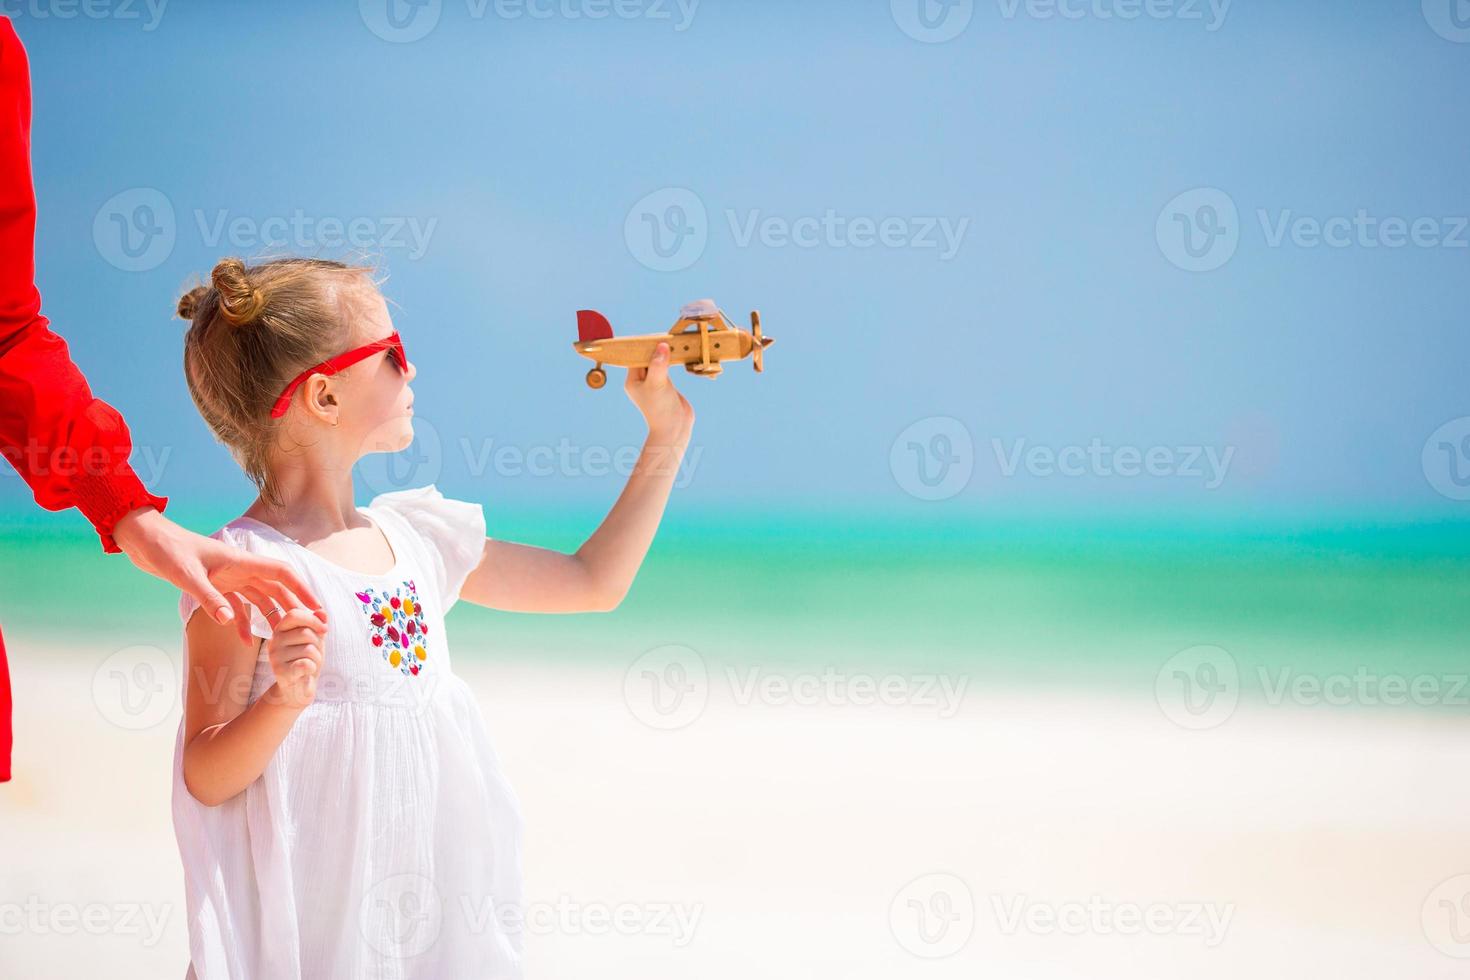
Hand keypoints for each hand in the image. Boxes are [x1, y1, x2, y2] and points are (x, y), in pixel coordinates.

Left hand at [112, 506, 325, 644]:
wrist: (145, 541)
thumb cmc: (167, 550)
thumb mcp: (186, 576)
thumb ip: (209, 598)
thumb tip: (230, 621)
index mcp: (241, 561)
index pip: (282, 574)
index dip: (302, 590)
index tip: (317, 609)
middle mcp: (240, 569)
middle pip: (277, 589)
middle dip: (296, 607)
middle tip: (314, 627)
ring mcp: (229, 578)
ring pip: (261, 599)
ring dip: (273, 617)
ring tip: (285, 639)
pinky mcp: (216, 586)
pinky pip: (238, 606)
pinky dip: (243, 622)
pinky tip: (246, 641)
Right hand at [262, 608, 324, 710]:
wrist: (299, 689)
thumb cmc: (307, 661)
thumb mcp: (315, 640)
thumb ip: (317, 624)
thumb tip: (322, 612)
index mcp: (280, 630)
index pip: (294, 614)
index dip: (313, 619)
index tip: (324, 629)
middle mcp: (273, 642)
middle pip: (306, 633)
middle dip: (318, 644)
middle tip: (313, 655)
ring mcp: (275, 657)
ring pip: (309, 649)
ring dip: (317, 658)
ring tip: (308, 665)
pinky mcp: (280, 672)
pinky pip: (306, 663)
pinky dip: (312, 668)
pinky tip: (306, 673)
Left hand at [625, 342, 693, 439]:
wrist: (674, 430)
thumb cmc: (660, 410)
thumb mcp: (657, 384)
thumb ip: (658, 364)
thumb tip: (662, 345)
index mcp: (632, 380)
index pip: (636, 356)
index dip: (645, 344)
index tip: (657, 335)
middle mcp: (641, 380)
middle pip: (647, 356)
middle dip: (656, 347)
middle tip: (668, 336)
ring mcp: (654, 381)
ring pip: (658, 361)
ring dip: (665, 352)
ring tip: (675, 341)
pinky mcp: (666, 384)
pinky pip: (667, 367)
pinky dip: (672, 359)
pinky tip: (679, 352)